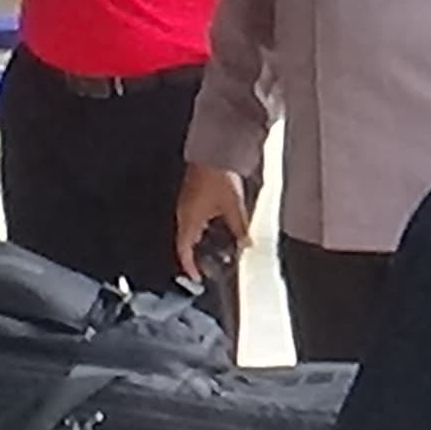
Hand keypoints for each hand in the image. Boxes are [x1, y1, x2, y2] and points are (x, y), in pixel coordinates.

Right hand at [175, 162, 253, 280]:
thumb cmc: (217, 177)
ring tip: (217, 246)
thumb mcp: (233, 207)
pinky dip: (203, 227)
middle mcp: (183, 213)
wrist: (213, 152)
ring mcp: (186, 203)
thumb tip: (246, 243)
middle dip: (196, 255)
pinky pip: (193, 218)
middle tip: (209, 264)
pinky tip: (217, 225)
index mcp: (188, 220)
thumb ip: (240, 228)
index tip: (197, 277)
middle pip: (186, 241)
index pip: (183, 251)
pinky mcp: (192, 195)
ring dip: (200, 240)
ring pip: (190, 229)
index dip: (190, 267)